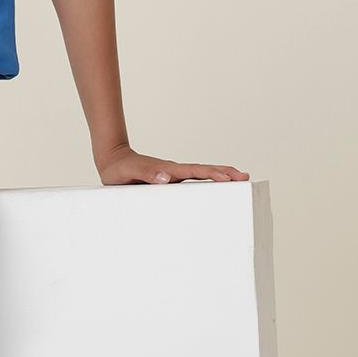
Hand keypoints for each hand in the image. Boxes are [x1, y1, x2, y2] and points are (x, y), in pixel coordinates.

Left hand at [96, 144, 249, 185]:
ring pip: (199, 178)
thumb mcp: (129, 171)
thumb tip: (167, 178)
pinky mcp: (166, 183)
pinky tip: (209, 195)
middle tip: (246, 178)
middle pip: (204, 172)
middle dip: (225, 174)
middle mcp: (173, 172)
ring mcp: (171, 177)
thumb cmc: (118, 168)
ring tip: (237, 185)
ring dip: (218, 180)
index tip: (232, 177)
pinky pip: (189, 186)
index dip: (214, 174)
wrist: (111, 161)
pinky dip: (203, 187)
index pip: (196, 171)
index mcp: (168, 169)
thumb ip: (146, 173)